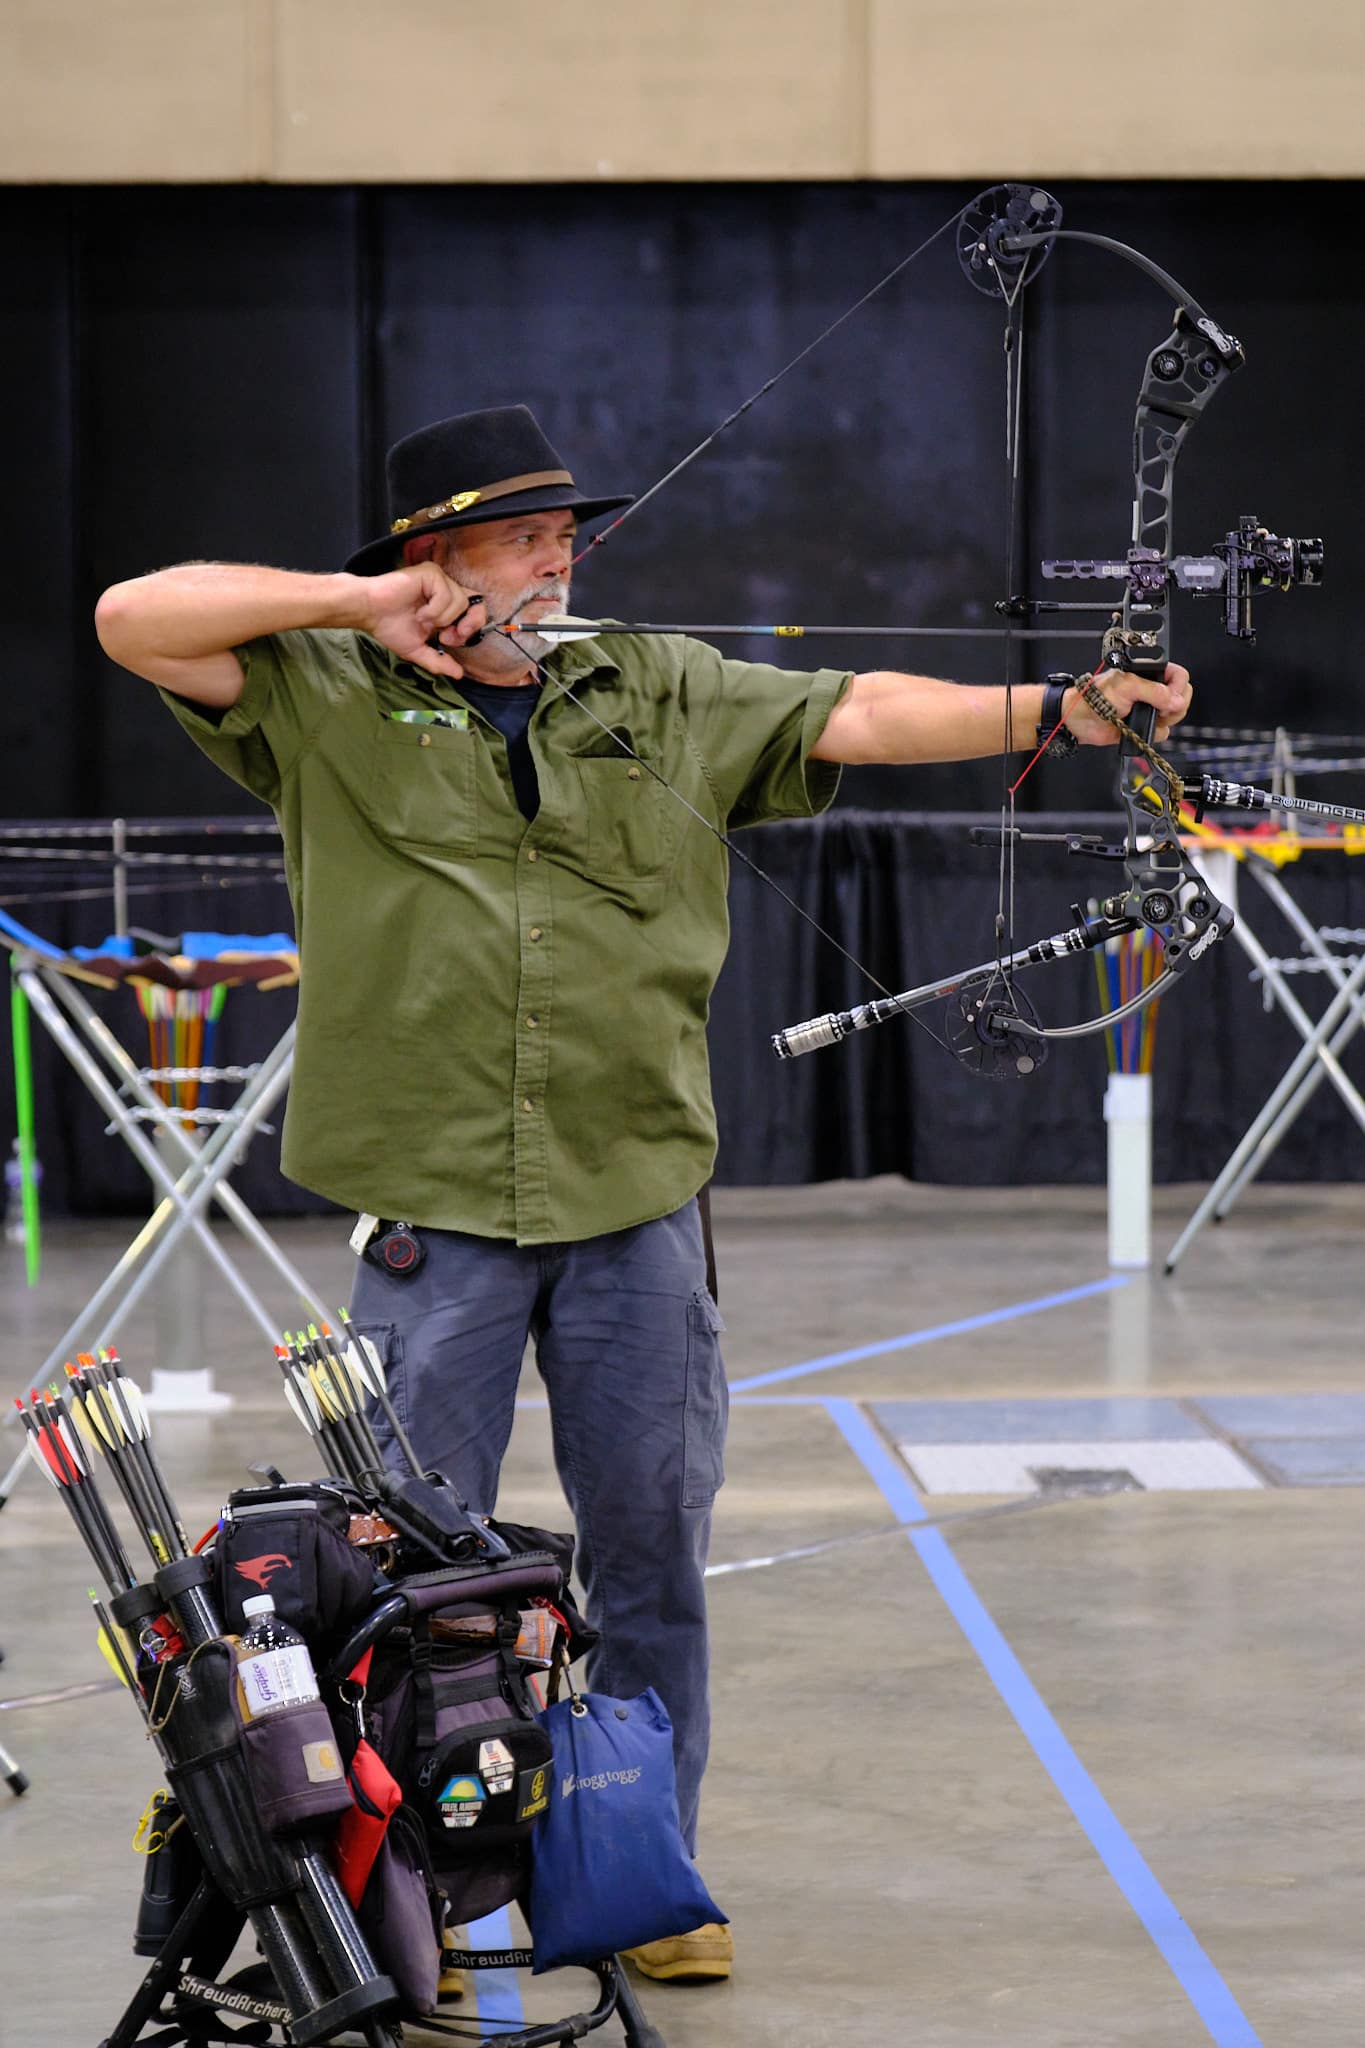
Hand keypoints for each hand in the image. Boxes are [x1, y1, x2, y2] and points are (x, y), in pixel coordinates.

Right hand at [349, 564, 488, 679]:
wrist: (369, 612)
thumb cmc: (389, 627)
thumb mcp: (418, 650)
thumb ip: (439, 662)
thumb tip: (459, 674)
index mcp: (446, 606)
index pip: (476, 611)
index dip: (471, 628)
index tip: (449, 640)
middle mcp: (446, 590)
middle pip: (476, 604)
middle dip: (464, 626)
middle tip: (444, 635)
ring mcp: (439, 580)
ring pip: (460, 601)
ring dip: (441, 619)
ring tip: (421, 619)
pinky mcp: (431, 572)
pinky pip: (446, 594)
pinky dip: (434, 610)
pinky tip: (418, 612)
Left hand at [1067, 663, 1191, 746]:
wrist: (1080, 719)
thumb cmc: (1095, 696)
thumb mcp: (1127, 687)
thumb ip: (1154, 691)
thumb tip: (1175, 700)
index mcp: (1149, 674)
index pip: (1179, 677)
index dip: (1179, 688)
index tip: (1170, 697)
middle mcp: (1152, 690)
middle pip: (1182, 697)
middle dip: (1175, 705)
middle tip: (1160, 709)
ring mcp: (1150, 708)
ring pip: (1175, 716)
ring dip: (1165, 719)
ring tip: (1147, 716)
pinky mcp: (1145, 725)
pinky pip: (1163, 732)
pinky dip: (1154, 732)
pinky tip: (1140, 726)